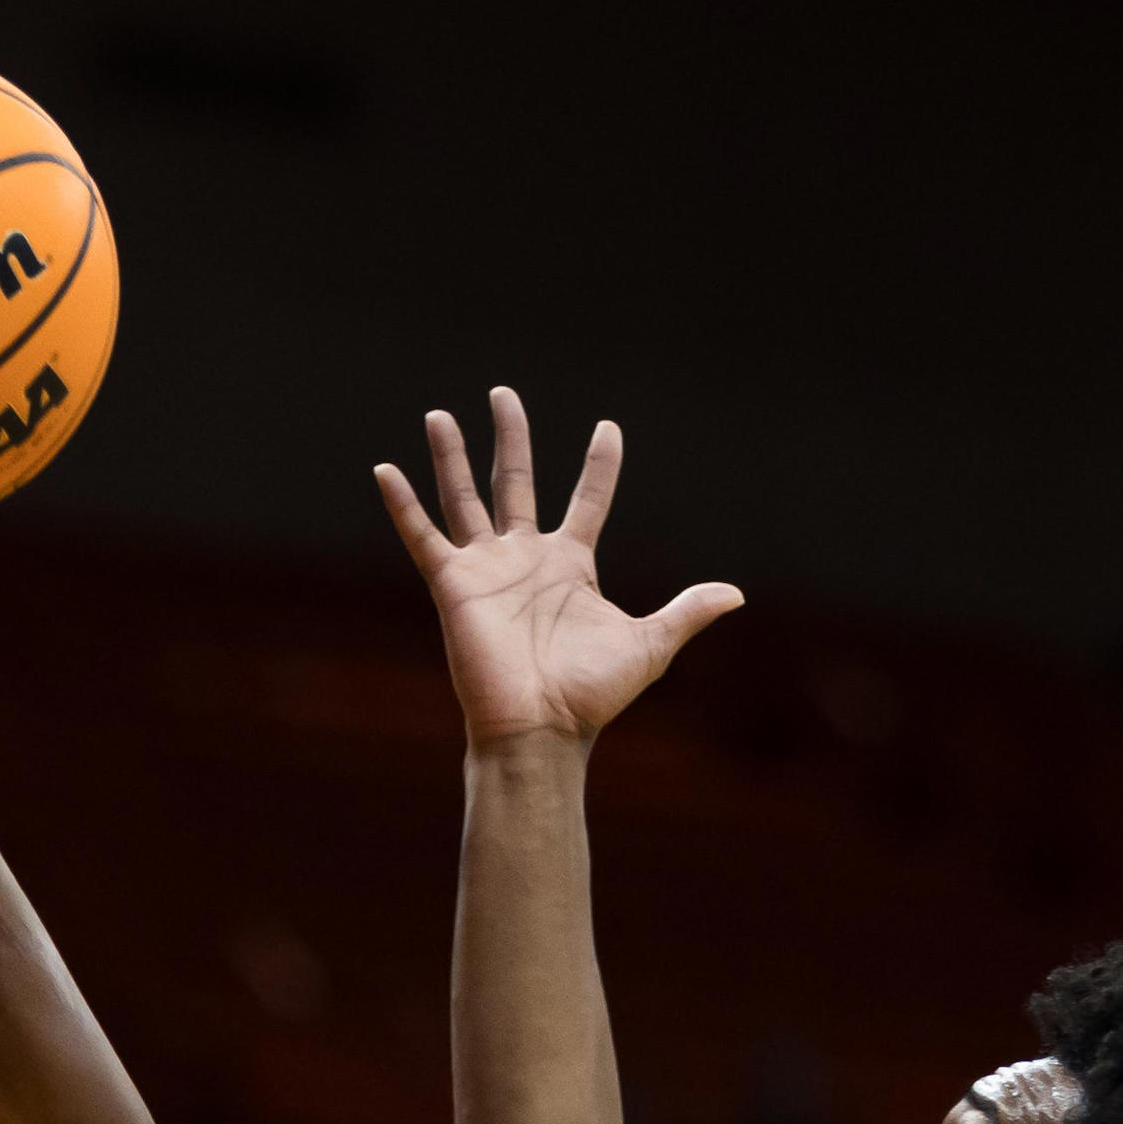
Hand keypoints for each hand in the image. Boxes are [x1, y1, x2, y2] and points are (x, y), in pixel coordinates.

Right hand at [376, 388, 741, 748]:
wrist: (541, 729)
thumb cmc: (591, 695)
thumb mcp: (650, 645)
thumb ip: (687, 612)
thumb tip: (737, 595)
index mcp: (571, 565)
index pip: (587, 500)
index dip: (599, 465)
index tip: (607, 428)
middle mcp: (525, 558)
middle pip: (514, 482)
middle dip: (511, 438)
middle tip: (504, 394)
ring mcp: (486, 569)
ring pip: (464, 498)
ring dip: (452, 456)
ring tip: (440, 414)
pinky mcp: (453, 585)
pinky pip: (423, 536)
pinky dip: (403, 505)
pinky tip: (385, 469)